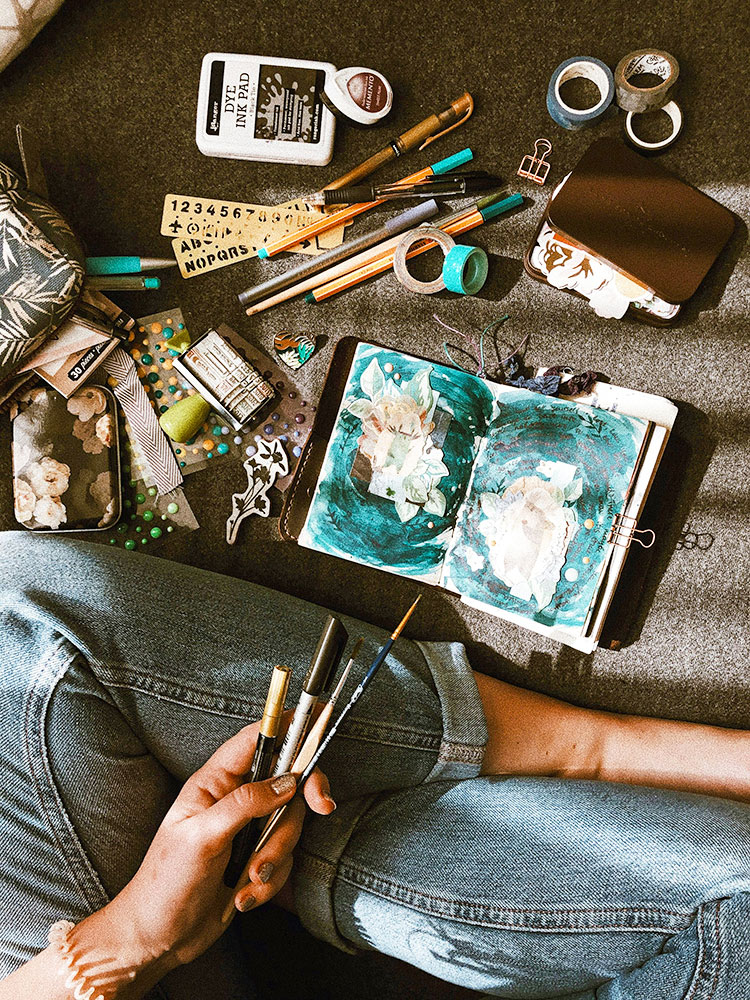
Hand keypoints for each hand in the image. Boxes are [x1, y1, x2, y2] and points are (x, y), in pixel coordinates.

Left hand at [99, 721, 335, 972]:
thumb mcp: (202, 837)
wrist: (156, 939)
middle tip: (322, 807)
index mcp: (214, 782)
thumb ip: (245, 804)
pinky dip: (269, 881)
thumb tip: (288, 782)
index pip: (256, 739)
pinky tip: (242, 896)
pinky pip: (284, 859)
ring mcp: (246, 830)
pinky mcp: (255, 859)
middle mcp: (234, 800)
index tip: (320, 725)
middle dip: (296, 808)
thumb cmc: (165, 884)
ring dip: (275, 857)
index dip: (289, 728)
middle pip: (286, 783)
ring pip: (289, 826)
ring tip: (247, 880)